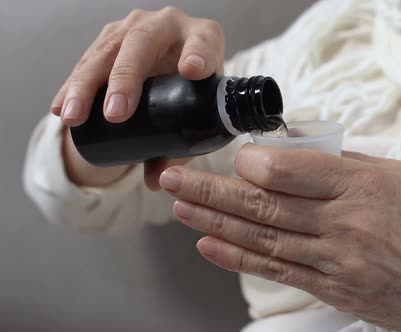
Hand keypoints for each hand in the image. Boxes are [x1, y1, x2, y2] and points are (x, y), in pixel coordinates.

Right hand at [53, 7, 224, 188]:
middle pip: (143, 43)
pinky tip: (60, 106)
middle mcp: (169, 25)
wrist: (175, 66)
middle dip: (126, 79)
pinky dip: (72, 85)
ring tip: (73, 117)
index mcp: (203, 37)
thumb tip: (156, 180)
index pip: (203, 42)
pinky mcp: (110, 37)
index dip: (198, 54)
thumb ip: (181, 148)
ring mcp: (136, 27)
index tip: (192, 71)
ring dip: (86, 85)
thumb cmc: (194, 92)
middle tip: (116, 113)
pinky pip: (87, 59)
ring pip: (107, 51)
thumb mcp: (196, 114)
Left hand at [158, 143, 400, 329]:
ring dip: (214, 223)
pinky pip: (276, 270)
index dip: (253, 164)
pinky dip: (238, 258)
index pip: (290, 170)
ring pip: (262, 237)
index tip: (236, 159)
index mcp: (364, 187)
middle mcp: (345, 223)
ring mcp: (335, 260)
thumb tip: (290, 149)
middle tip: (172, 178)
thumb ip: (343, 162)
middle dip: (211, 191)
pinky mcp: (329, 288)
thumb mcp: (397, 178)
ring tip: (179, 208)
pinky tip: (209, 246)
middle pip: (265, 204)